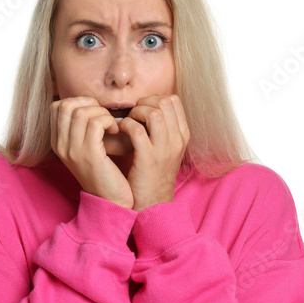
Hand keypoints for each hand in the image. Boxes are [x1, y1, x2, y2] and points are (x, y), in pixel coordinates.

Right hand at [50, 97, 133, 208]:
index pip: (56, 107)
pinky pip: (96, 123)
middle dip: (89, 104)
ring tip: (111, 125)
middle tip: (103, 117)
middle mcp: (60, 146)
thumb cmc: (104, 171)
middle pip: (66, 105)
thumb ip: (81, 128)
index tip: (95, 113)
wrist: (110, 199)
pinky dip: (109, 121)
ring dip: (101, 113)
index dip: (78, 102)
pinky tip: (116, 131)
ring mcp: (72, 151)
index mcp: (57, 142)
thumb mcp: (86, 148)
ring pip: (81, 112)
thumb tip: (88, 103)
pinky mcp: (89, 155)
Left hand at [118, 95, 189, 211]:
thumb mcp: (167, 149)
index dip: (154, 99)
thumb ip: (163, 128)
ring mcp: (164, 150)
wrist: (153, 204)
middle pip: (164, 103)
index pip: (173, 101)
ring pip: (153, 113)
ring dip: (136, 113)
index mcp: (182, 135)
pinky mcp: (148, 159)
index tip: (142, 109)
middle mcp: (177, 140)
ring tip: (128, 123)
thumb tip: (148, 107)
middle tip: (133, 115)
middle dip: (144, 103)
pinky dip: (125, 125)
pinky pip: (136, 130)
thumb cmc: (154, 174)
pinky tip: (121, 132)